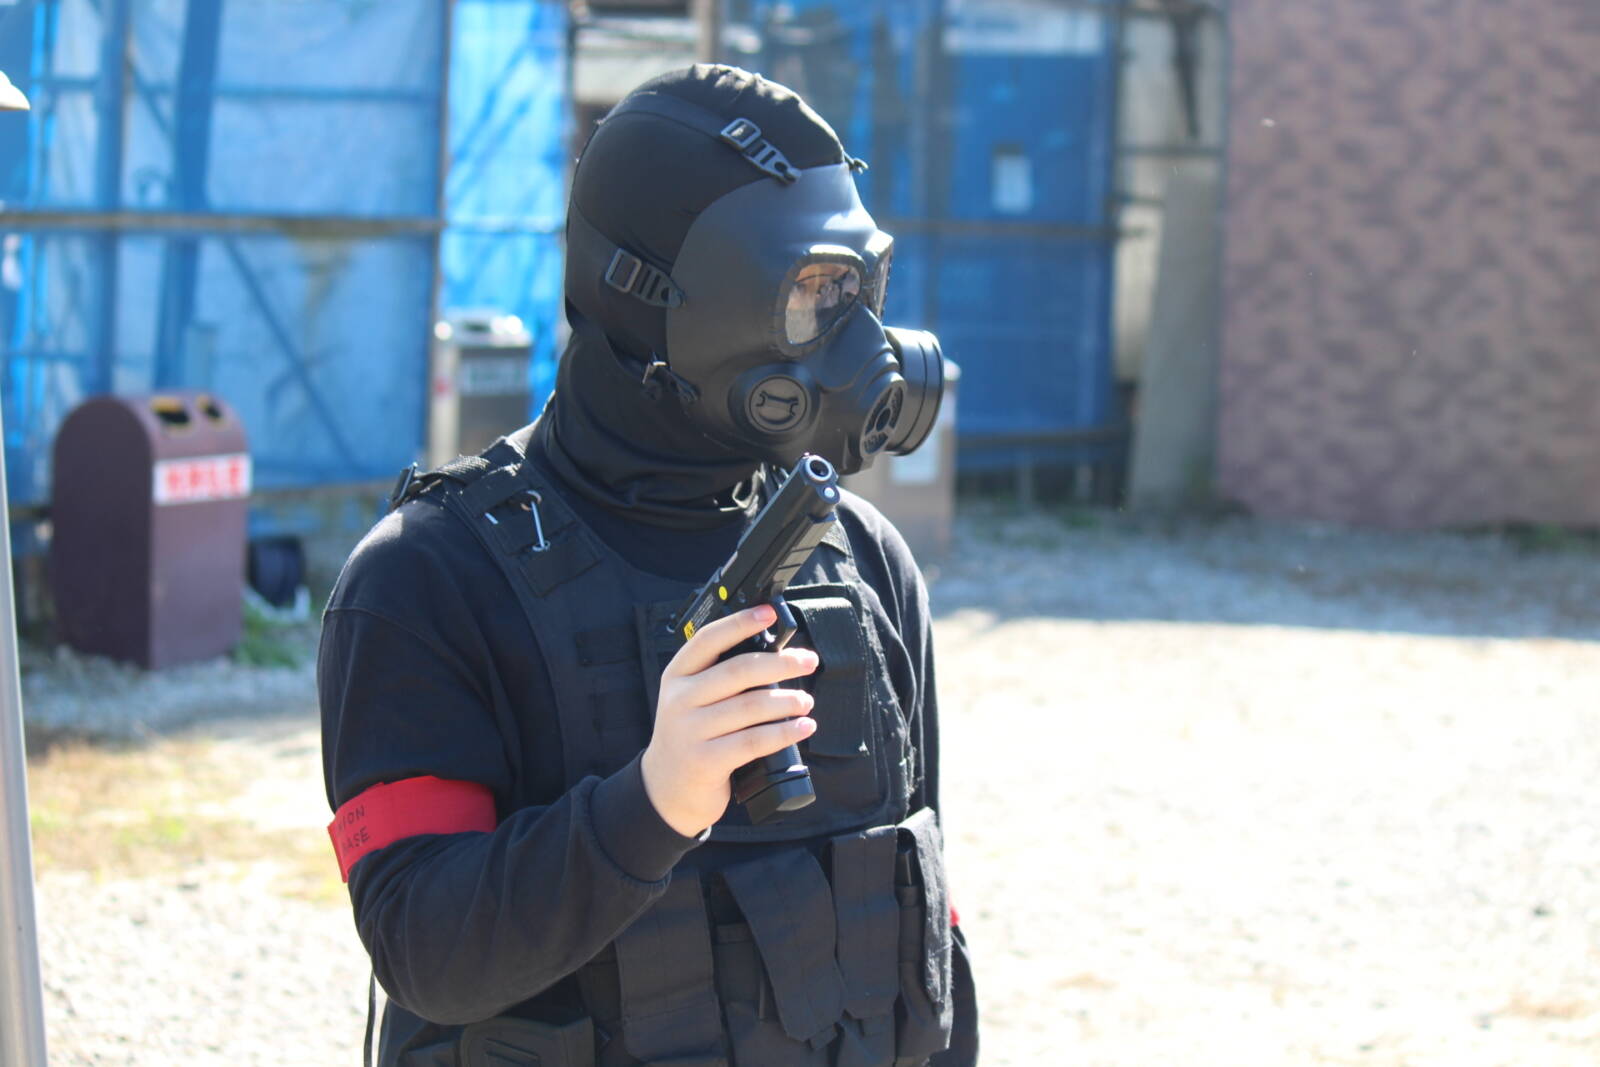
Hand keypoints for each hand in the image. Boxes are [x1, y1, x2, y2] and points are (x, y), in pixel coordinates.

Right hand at [641, 605, 818, 836]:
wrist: (665, 788)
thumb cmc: (691, 735)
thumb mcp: (691, 700)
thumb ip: (719, 677)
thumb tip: (775, 655)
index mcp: (677, 675)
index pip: (709, 639)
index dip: (740, 623)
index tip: (769, 613)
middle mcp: (680, 699)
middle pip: (738, 671)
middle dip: (780, 663)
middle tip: (808, 661)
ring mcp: (690, 731)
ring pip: (751, 706)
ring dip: (787, 701)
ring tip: (806, 700)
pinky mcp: (705, 761)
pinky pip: (754, 740)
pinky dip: (785, 732)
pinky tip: (803, 727)